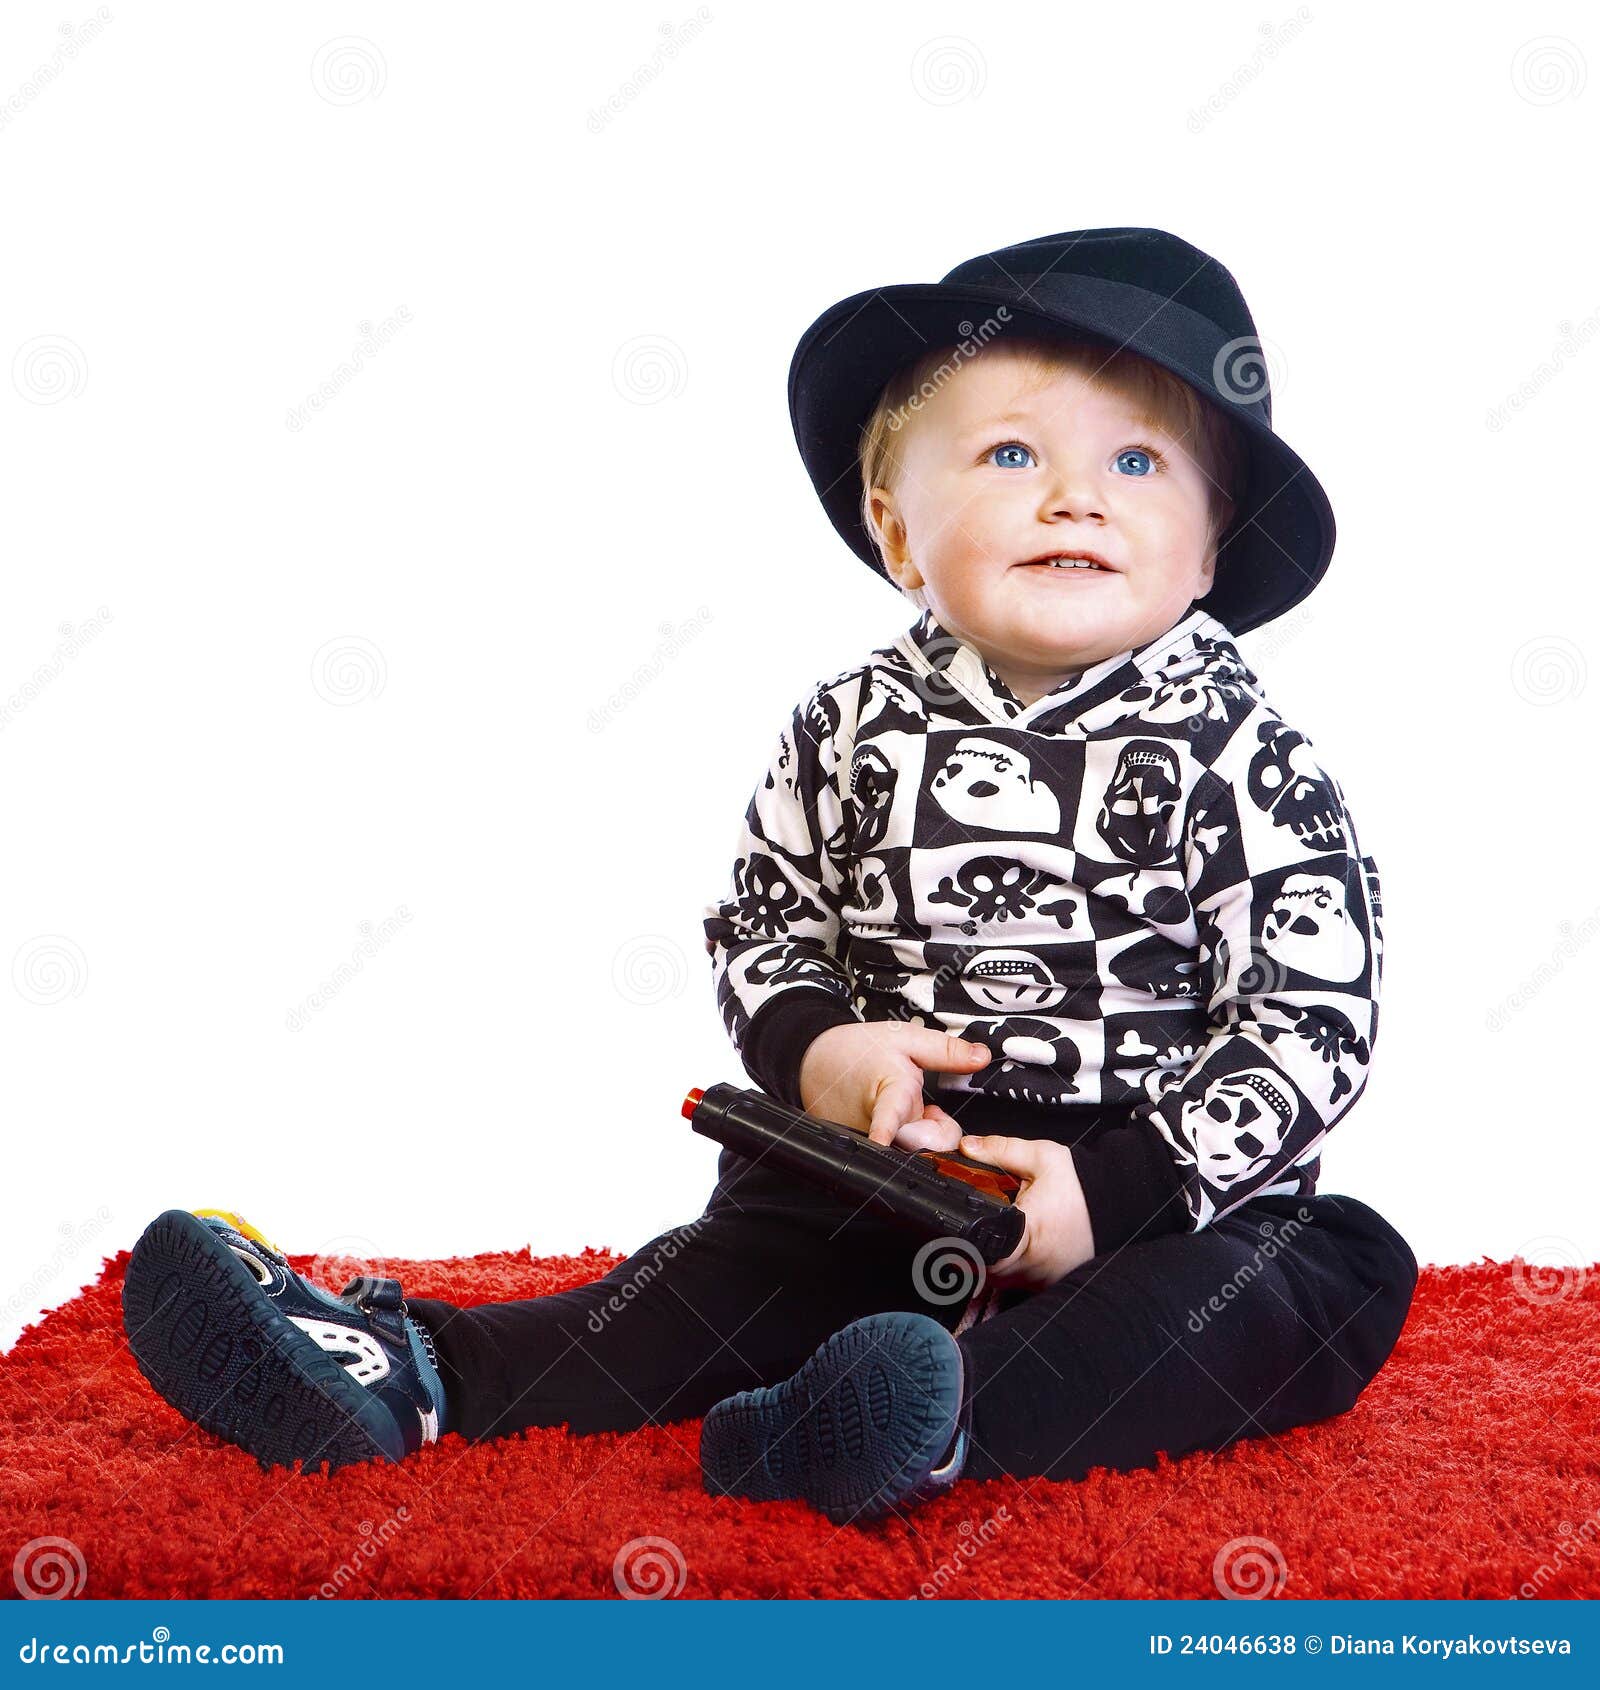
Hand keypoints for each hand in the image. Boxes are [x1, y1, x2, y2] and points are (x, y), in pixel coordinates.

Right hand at [797, 1023, 989, 1146]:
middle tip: (935, 1111)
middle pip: (920, 1146)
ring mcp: (870, 1140)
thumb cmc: (858, 1050)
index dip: (886, 1131)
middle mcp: (877, 1125)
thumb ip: (947, 1051)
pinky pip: (898, 1151)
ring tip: (915, 1112)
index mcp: (889, 1092)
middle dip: (939, 1133)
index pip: (889, 1117)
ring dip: (923, 1134)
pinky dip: (907, 1137)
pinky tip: (902, 1121)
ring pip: (912, 1150)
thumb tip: (982, 1057)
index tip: (881, 1140)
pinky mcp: (866, 1148)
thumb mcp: (907, 1039)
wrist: (817, 1062)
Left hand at [954, 1133, 1096, 1290]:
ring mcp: (1041, 1279)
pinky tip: (1013, 1243)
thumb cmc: (1084, 1187)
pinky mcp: (1048, 1284)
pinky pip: (1017, 1280)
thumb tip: (968, 1147)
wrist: (1120, 1205)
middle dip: (968, 1249)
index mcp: (1027, 1235)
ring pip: (997, 1279)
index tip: (950, 1238)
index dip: (959, 1248)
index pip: (980, 1254)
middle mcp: (1033, 1265)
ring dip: (987, 1259)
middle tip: (966, 1229)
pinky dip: (1009, 1266)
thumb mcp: (1042, 1158)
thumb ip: (1000, 1150)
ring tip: (992, 1233)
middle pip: (982, 1268)